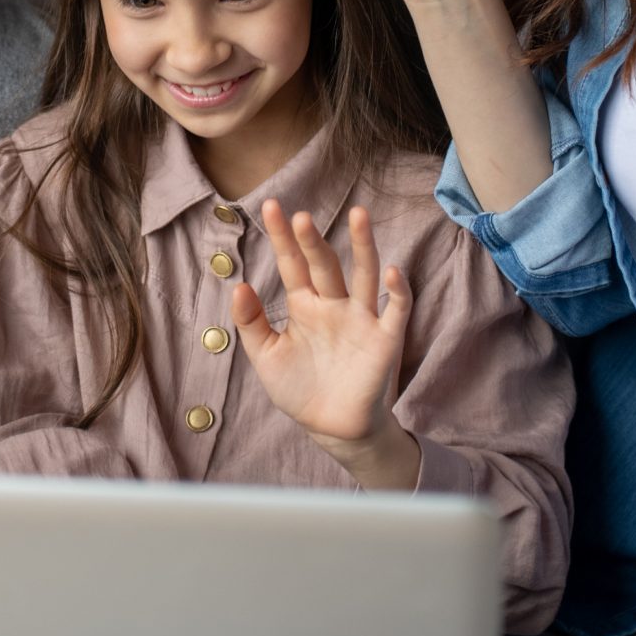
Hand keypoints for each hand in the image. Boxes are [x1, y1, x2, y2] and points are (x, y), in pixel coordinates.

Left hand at [230, 199, 421, 488]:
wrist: (331, 428)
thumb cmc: (299, 389)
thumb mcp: (265, 357)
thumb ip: (251, 323)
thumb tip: (238, 286)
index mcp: (303, 306)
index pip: (292, 264)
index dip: (282, 238)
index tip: (269, 207)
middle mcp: (333, 305)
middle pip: (324, 264)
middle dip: (313, 240)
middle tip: (300, 216)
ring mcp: (360, 319)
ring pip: (364, 274)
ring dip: (363, 246)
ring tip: (359, 215)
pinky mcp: (384, 339)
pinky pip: (395, 310)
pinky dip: (397, 291)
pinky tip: (391, 271)